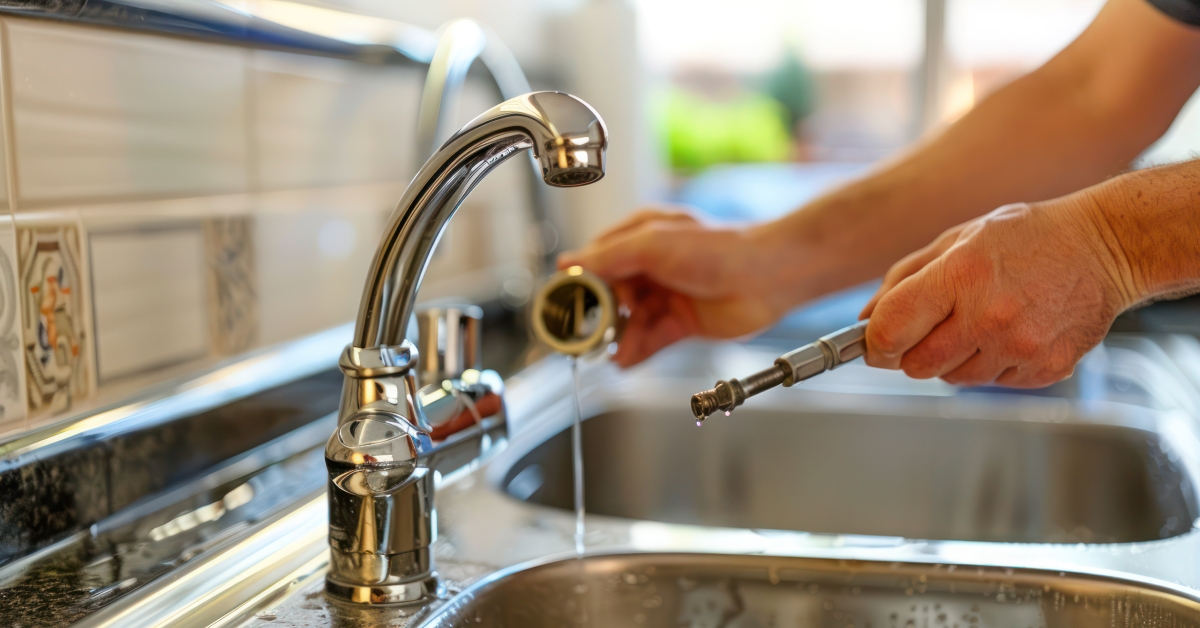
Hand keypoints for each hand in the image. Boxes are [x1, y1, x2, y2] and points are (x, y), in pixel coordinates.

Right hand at [557, 207, 790, 366]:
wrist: (766, 276)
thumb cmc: (717, 248)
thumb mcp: (651, 245)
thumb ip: (608, 258)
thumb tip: (568, 262)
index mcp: (641, 238)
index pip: (598, 261)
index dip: (581, 284)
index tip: (565, 304)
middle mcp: (652, 266)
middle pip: (612, 296)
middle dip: (600, 317)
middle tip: (588, 335)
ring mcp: (667, 295)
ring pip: (631, 321)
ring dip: (619, 338)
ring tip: (610, 353)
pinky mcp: (682, 323)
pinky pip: (650, 340)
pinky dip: (636, 351)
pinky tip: (624, 360)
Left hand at [860, 200, 1130, 386]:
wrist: (1105, 246)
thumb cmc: (1026, 237)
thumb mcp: (956, 240)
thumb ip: (903, 279)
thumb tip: (864, 321)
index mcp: (959, 275)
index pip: (890, 330)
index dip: (874, 342)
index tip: (875, 341)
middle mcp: (989, 315)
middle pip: (916, 366)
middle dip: (913, 351)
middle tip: (934, 326)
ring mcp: (1020, 346)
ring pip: (952, 379)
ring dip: (954, 358)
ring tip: (981, 321)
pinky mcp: (1045, 368)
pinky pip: (992, 382)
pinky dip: (992, 364)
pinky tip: (1011, 331)